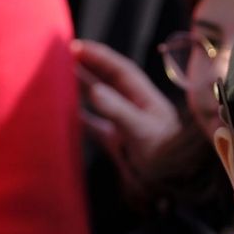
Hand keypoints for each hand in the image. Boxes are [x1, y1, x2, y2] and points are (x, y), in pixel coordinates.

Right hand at [73, 39, 179, 185]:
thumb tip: (94, 90)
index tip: (76, 46)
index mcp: (145, 98)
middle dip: (87, 66)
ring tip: (59, 74)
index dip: (98, 56)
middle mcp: (134, 107)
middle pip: (107, 80)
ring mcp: (125, 124)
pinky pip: (94, 125)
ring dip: (81, 87)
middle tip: (62, 54)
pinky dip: (79, 117)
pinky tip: (64, 112)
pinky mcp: (117, 143)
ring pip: (99, 100)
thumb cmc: (163, 157)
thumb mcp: (141, 131)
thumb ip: (118, 111)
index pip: (119, 69)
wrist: (174, 186)